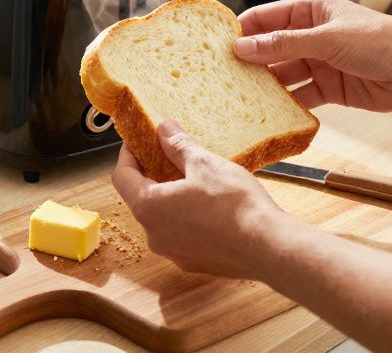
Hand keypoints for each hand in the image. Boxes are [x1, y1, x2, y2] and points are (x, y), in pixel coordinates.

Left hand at [111, 121, 283, 278]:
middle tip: (170, 156)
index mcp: (148, 207)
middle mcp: (154, 235)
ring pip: (163, 218)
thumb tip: (164, 129)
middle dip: (153, 175)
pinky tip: (210, 206)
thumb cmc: (236, 205)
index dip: (128, 156)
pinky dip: (187, 218)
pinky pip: (181, 235)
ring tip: (195, 180)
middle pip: (142, 198)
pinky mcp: (194, 262)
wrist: (270, 247)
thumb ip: (178, 145)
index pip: (122, 177)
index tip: (138, 143)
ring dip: (172, 198)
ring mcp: (173, 252)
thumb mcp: (204, 163)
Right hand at [232, 0, 391, 112]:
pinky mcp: (330, 88)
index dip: (240, 31)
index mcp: (310, 10)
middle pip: (269, 48)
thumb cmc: (382, 41)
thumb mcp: (326, 38)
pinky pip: (300, 96)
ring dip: (265, 85)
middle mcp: (311, 35)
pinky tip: (269, 112)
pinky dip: (286, 104)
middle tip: (219, 77)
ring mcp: (319, 62)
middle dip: (247, 61)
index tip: (213, 46)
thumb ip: (282, 44)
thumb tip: (242, 46)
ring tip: (239, 97)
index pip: (264, 18)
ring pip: (282, 74)